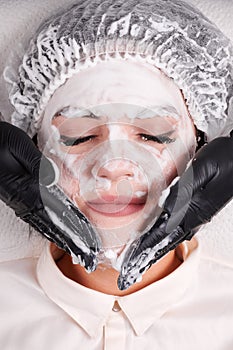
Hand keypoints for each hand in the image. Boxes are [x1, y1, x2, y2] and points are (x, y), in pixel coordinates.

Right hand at [0, 121, 100, 271]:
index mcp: (25, 187)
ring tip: (73, 248)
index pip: (55, 212)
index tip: (86, 239)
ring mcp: (18, 200)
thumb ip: (36, 163)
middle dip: (69, 239)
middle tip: (86, 253)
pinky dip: (46, 228)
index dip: (72, 226)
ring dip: (59, 237)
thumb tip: (54, 180)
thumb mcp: (17, 145)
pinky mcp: (16, 198)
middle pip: (50, 223)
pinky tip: (52, 233)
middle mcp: (22, 199)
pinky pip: (33, 218)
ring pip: (42, 223)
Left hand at [118, 134, 232, 289]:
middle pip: (168, 240)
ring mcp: (201, 214)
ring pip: (175, 236)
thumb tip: (164, 205)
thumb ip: (184, 188)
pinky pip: (182, 227)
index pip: (164, 232)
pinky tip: (164, 236)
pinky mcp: (203, 208)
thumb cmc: (227, 158)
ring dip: (158, 246)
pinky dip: (169, 235)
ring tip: (144, 255)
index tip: (132, 257)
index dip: (146, 245)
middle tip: (133, 265)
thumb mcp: (203, 169)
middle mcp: (197, 216)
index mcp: (195, 209)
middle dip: (149, 253)